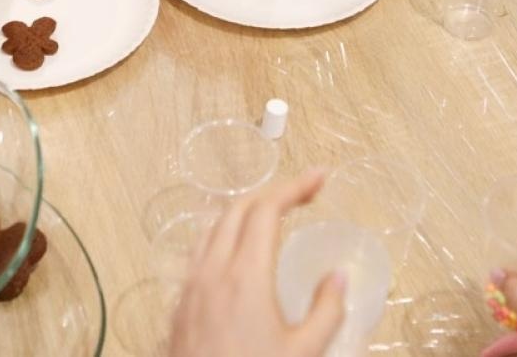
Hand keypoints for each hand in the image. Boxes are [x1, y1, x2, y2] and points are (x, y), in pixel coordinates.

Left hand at [168, 169, 345, 356]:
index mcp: (246, 276)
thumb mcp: (305, 353)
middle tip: (303, 197)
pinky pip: (198, 255)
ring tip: (270, 218)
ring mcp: (189, 289)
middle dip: (271, 194)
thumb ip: (326, 311)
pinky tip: (236, 258)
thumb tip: (338, 278)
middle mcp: (212, 273)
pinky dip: (221, 239)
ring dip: (242, 213)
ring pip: (212, 228)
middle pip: (236, 209)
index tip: (321, 177)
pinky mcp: (178, 308)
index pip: (267, 210)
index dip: (295, 186)